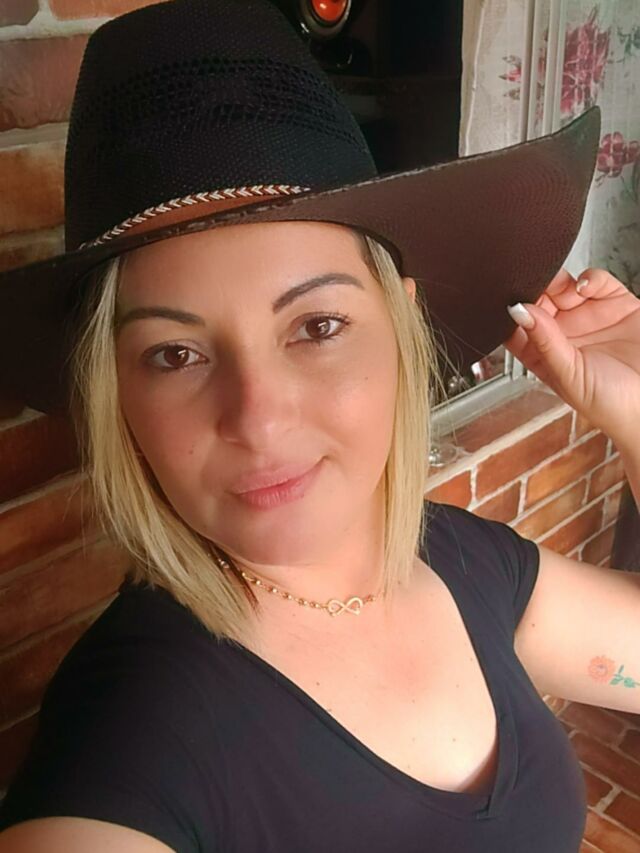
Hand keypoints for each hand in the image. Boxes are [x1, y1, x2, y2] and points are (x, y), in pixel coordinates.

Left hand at [503, 267, 639, 446]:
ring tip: (562, 288)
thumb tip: (519, 314)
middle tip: (535, 287)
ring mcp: (588, 317)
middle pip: (538, 302)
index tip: (511, 303)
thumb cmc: (611, 404)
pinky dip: (589, 278)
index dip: (512, 314)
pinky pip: (595, 281)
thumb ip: (544, 342)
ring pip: (564, 287)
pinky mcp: (615, 304)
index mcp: (544, 356)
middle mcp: (564, 335)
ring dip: (558, 282)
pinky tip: (585, 287)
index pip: (517, 329)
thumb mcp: (570, 376)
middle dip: (535, 291)